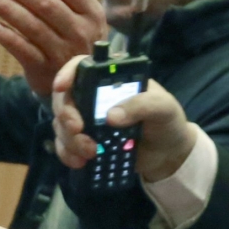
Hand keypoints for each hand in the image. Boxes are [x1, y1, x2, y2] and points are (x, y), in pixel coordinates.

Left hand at [0, 0, 105, 95]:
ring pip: (32, 26)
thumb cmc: (70, 38)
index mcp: (92, 13)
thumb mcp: (76, 18)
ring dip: (7, 8)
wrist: (76, 84)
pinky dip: (7, 37)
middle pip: (47, 4)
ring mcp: (64, 54)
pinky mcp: (46, 71)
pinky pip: (23, 51)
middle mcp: (81, 33)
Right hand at [51, 71, 198, 183]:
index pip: (82, 66)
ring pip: (61, 124)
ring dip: (70, 139)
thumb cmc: (167, 122)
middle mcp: (94, 95)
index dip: (67, 73)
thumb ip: (142, 105)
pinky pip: (64, 145)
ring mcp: (87, 119)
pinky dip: (67, 154)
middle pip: (65, 98)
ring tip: (90, 153)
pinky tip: (80, 162)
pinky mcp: (84, 140)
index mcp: (112, 78)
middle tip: (77, 130)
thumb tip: (111, 117)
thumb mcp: (163, 108)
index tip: (62, 87)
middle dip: (66, 115)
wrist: (167, 154)